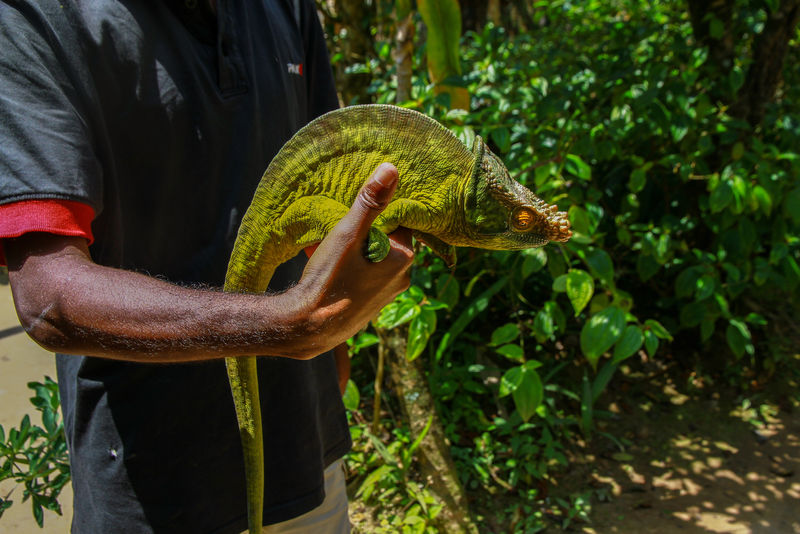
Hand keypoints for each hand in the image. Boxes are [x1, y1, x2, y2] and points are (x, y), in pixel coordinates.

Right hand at [286, 163, 413, 355]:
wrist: (307, 330)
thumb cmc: (329, 280)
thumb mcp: (348, 234)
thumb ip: (371, 202)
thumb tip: (392, 169)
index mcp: (404, 257)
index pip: (398, 220)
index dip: (375, 212)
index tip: (353, 210)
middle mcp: (403, 278)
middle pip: (384, 240)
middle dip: (360, 232)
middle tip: (334, 229)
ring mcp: (387, 295)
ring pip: (372, 258)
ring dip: (352, 249)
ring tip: (323, 247)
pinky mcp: (371, 306)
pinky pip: (364, 276)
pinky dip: (348, 268)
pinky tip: (324, 266)